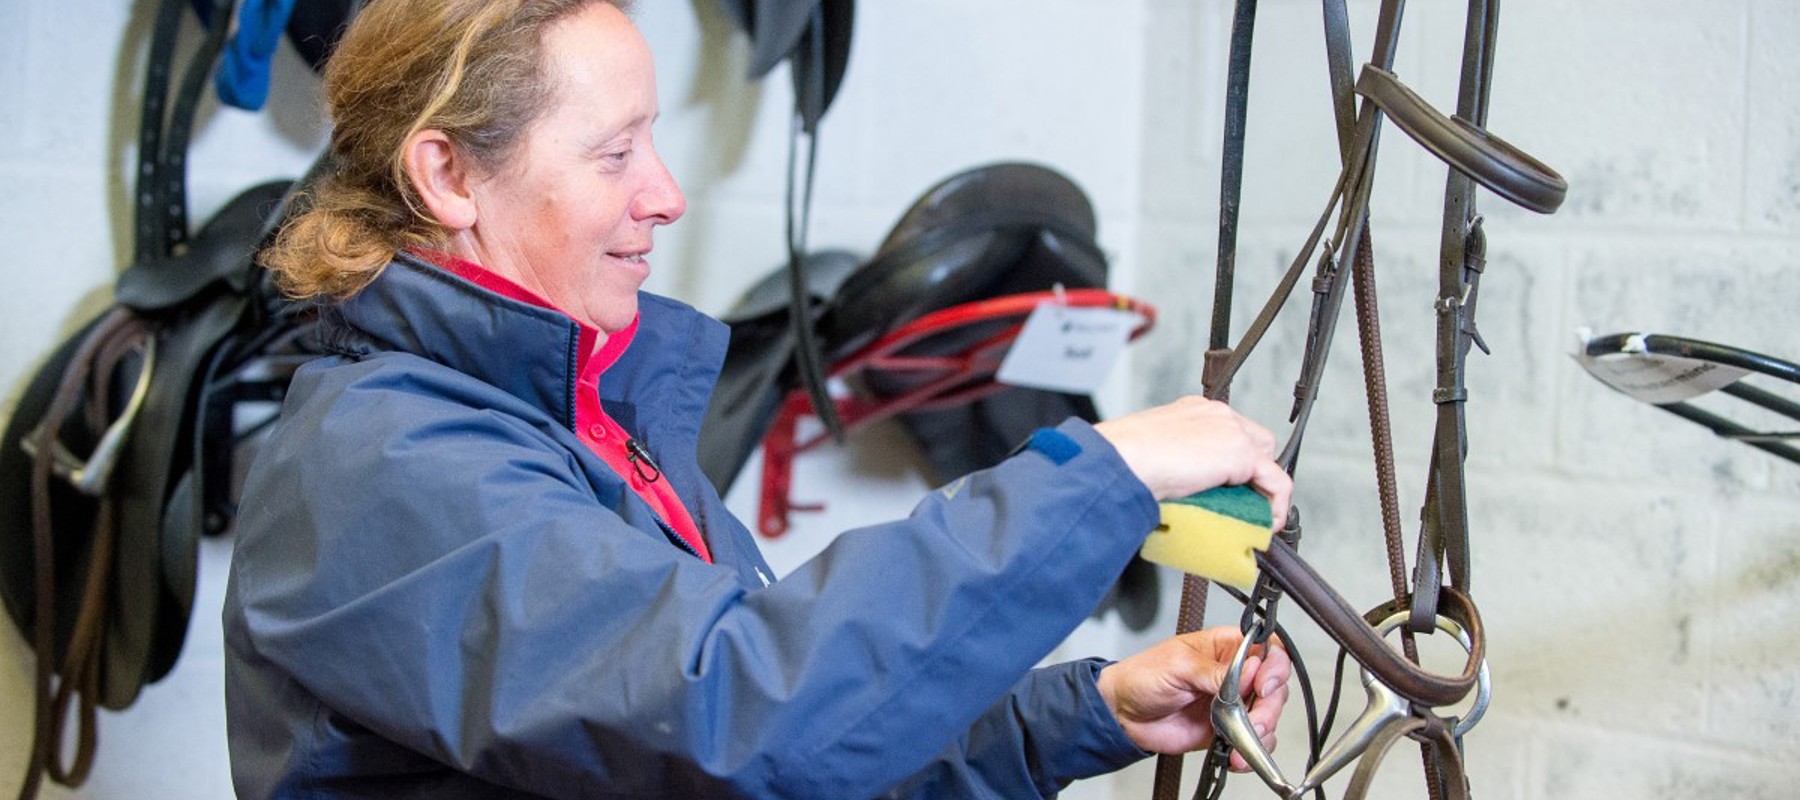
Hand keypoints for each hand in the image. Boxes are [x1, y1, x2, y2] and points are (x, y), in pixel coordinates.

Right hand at [1093, 396, 1290, 528]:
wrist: (1121, 460)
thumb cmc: (1122, 461)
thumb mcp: (1151, 456)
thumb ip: (1172, 462)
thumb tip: (1178, 491)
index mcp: (1192, 411)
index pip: (1229, 431)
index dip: (1234, 462)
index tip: (1230, 488)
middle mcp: (1214, 414)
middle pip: (1255, 441)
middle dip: (1253, 471)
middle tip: (1242, 500)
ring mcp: (1230, 430)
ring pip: (1268, 458)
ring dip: (1263, 487)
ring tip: (1252, 514)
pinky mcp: (1240, 453)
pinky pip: (1276, 480)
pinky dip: (1275, 504)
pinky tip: (1266, 522)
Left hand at [1096, 627, 1290, 770]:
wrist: (1123, 714)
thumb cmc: (1143, 677)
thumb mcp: (1178, 665)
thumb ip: (1216, 672)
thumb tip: (1251, 671)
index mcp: (1225, 648)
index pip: (1267, 648)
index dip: (1275, 665)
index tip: (1264, 684)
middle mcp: (1235, 674)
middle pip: (1275, 686)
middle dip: (1269, 706)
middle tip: (1253, 719)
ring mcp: (1233, 704)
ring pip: (1268, 716)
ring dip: (1261, 731)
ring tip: (1240, 741)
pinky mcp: (1227, 730)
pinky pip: (1252, 741)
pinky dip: (1250, 752)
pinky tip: (1236, 756)